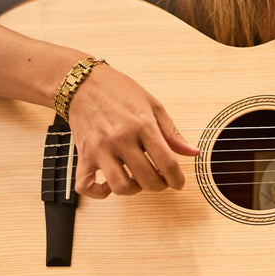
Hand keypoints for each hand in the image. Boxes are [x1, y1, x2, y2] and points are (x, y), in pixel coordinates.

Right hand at [65, 64, 199, 197]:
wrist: (82, 82)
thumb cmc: (118, 90)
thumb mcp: (152, 105)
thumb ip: (172, 132)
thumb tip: (192, 152)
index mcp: (142, 125)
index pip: (167, 163)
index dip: (177, 179)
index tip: (178, 183)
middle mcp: (121, 138)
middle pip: (147, 179)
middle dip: (159, 186)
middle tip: (160, 180)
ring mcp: (100, 148)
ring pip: (120, 187)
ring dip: (133, 190)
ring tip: (136, 180)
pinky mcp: (83, 154)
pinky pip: (86, 185)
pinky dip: (98, 192)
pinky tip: (108, 185)